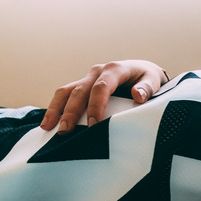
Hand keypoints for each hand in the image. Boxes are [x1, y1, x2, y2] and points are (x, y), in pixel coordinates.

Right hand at [41, 60, 168, 133]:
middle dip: (71, 111)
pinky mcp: (82, 85)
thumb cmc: (148, 78)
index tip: (95, 125)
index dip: (96, 106)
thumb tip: (138, 95)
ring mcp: (87, 78)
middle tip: (65, 131)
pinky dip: (56, 108)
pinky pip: (65, 95)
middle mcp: (97, 71)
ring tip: (47, 127)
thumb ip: (147, 88)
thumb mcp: (153, 81)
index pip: (101, 87)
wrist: (141, 71)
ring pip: (66, 91)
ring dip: (56, 109)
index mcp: (115, 69)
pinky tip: (48, 123)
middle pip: (79, 91)